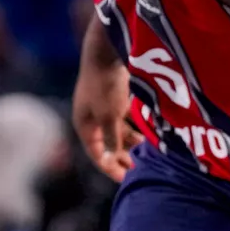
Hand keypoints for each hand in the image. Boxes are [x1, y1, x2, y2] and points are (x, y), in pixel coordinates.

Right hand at [72, 60, 142, 181]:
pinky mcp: (111, 95)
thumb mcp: (109, 117)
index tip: (126, 178)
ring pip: (116, 129)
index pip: (95, 153)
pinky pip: (122, 117)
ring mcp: (100, 106)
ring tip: (146, 147)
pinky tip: (146, 127)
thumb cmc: (104, 87)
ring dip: (130, 140)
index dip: (109, 167)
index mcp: (83, 124)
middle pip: (105, 143)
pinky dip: (133, 125)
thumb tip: (112, 157)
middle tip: (137, 167)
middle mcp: (90, 117)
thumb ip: (112, 139)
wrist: (104, 53)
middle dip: (121, 155)